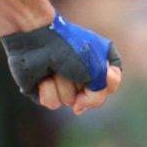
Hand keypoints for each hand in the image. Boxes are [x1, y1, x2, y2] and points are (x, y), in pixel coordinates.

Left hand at [1, 13, 123, 113]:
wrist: (35, 36)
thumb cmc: (68, 47)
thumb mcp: (95, 69)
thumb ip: (98, 94)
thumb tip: (77, 109)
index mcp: (98, 61)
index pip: (111, 85)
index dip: (107, 81)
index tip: (102, 69)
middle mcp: (81, 73)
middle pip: (93, 98)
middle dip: (83, 85)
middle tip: (73, 68)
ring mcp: (63, 82)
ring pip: (70, 101)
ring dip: (63, 85)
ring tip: (54, 67)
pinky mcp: (45, 89)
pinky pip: (52, 102)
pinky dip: (48, 89)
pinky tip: (43, 75)